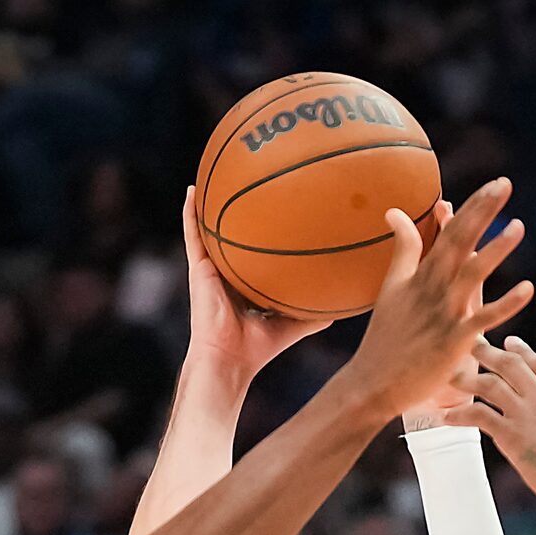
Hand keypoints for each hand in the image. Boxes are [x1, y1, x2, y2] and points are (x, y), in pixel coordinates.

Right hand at [182, 189, 330, 377]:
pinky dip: (190, 214)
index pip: (254, 253)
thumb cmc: (260, 349)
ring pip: (208, 230)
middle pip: (232, 236)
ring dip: (207, 204)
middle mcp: (227, 273)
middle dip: (237, 211)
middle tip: (246, 180)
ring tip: (211, 174)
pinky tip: (192, 190)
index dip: (262, 233)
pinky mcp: (198, 270)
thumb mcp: (295, 324)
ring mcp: (210, 270)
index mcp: (246, 283)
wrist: (232, 359)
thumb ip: (315, 313)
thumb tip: (346, 302)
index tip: (276, 207)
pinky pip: (193, 235)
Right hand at [337, 176, 533, 421]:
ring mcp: (444, 313)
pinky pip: (483, 319)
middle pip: (461, 242)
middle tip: (505, 184)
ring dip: (496, 250)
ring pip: (473, 274)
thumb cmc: (385, 338)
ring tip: (518, 227)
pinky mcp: (453, 341)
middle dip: (483, 211)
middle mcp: (434, 288)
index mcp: (422, 274)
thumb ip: (403, 249)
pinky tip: (528, 289)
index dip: (474, 206)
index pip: (451, 231)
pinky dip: (506, 305)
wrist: (374, 383)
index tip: (495, 184)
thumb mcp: (392, 286)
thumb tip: (395, 212)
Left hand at [463, 336, 535, 518]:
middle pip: (511, 364)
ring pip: (490, 384)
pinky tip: (444, 417)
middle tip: (471, 344)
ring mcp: (526, 413)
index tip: (509, 344)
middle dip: (488, 352)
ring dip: (467, 378)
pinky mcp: (511, 434)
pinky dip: (458, 414)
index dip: (523, 352)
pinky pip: (478, 415)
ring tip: (449, 376)